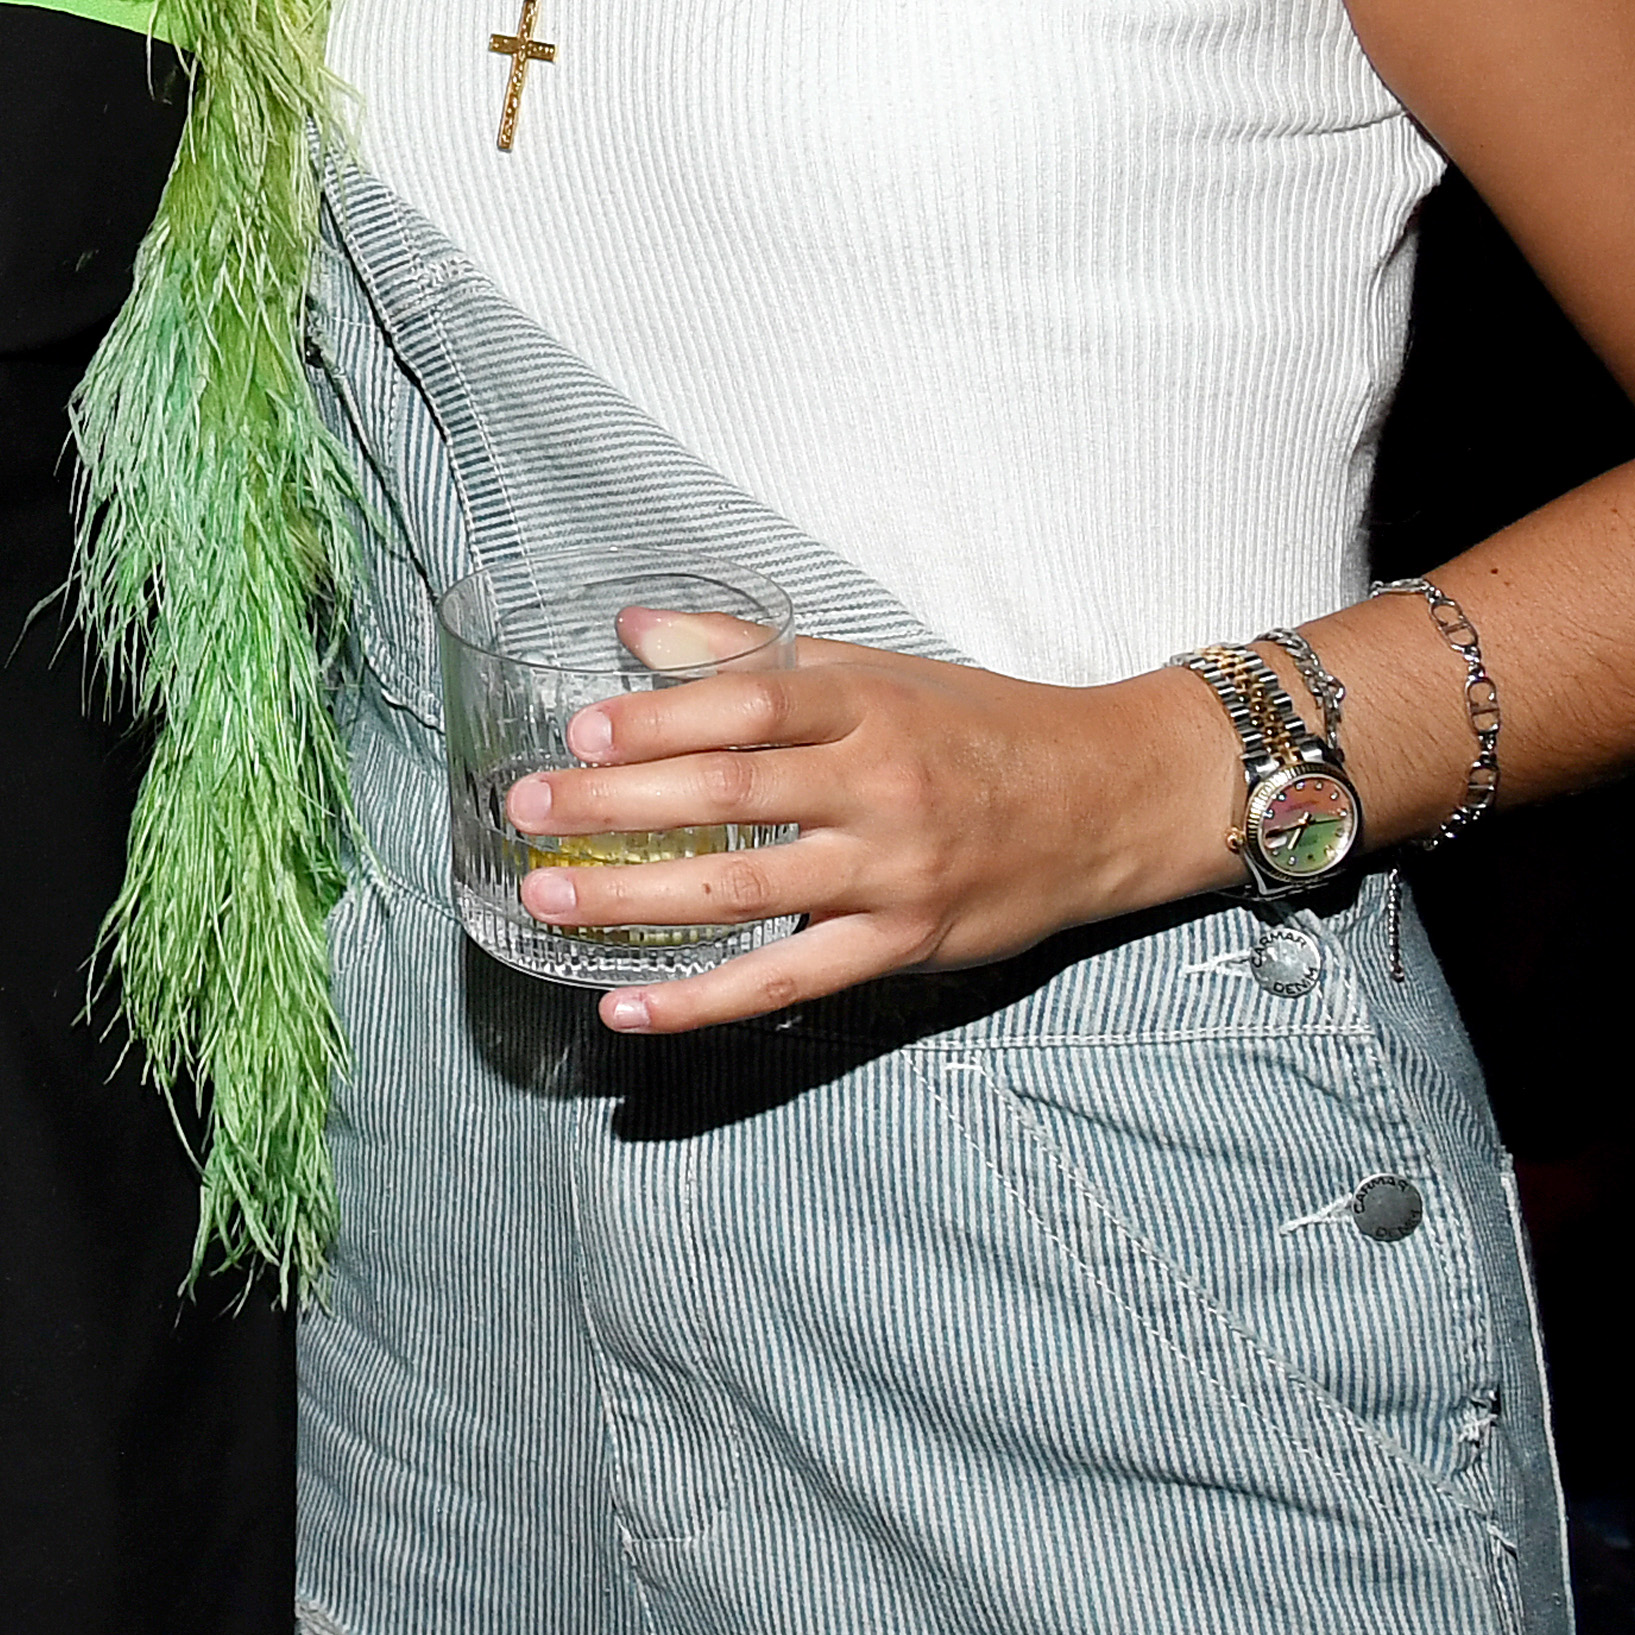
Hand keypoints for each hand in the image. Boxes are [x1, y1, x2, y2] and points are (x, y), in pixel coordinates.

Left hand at [503, 636, 1244, 1032]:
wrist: (1106, 800)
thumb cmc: (974, 727)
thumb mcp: (872, 668)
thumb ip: (749, 650)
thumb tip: (633, 627)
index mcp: (865, 706)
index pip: (747, 703)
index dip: (658, 716)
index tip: (581, 727)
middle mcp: (875, 787)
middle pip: (728, 796)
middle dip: (616, 804)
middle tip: (528, 809)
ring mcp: (889, 872)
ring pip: (744, 892)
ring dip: (634, 900)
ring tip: (548, 897)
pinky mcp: (901, 945)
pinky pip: (786, 982)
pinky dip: (700, 1001)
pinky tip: (627, 1007)